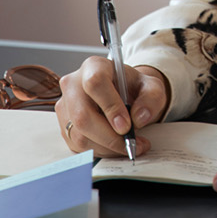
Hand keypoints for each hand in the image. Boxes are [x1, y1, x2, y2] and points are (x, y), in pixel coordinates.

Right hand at [56, 57, 170, 157]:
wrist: (124, 95)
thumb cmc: (134, 88)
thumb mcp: (152, 87)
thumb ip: (151, 98)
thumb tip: (138, 118)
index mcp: (94, 66)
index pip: (95, 84)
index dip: (110, 107)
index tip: (126, 126)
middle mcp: (73, 84)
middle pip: (82, 115)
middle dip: (109, 137)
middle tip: (131, 143)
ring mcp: (65, 106)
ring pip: (79, 135)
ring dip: (106, 147)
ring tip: (127, 145)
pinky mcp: (64, 126)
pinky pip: (77, 146)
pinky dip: (99, 151)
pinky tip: (114, 146)